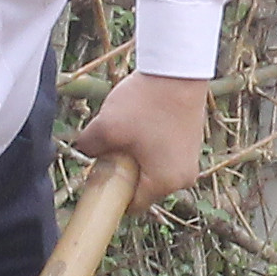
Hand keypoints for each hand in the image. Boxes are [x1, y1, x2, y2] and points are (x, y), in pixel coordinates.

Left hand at [72, 71, 208, 210]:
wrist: (178, 69)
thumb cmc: (145, 102)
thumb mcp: (105, 127)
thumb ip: (88, 148)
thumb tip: (85, 153)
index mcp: (165, 183)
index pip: (131, 205)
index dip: (110, 192)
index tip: (99, 174)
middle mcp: (183, 178)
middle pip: (142, 186)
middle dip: (123, 171)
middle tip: (112, 145)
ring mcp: (190, 160)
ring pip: (152, 168)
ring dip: (136, 155)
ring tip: (129, 129)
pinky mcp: (191, 143)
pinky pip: (164, 153)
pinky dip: (150, 144)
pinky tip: (142, 121)